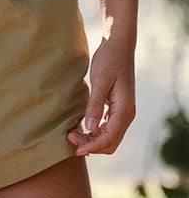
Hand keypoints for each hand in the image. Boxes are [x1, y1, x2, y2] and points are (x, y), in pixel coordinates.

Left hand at [69, 37, 135, 155]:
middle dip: (92, 145)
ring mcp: (122, 112)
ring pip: (109, 137)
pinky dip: (95, 132)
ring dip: (92, 140)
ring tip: (72, 134)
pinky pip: (107, 128)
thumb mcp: (100, 82)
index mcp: (125, 110)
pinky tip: (81, 128)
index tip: (75, 149)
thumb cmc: (109, 62)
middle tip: (70, 138)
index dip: (93, 147)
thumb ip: (95, 105)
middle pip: (110, 142)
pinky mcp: (116, 108)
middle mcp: (127, 115)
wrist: (118, 48)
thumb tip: (91, 128)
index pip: (110, 138)